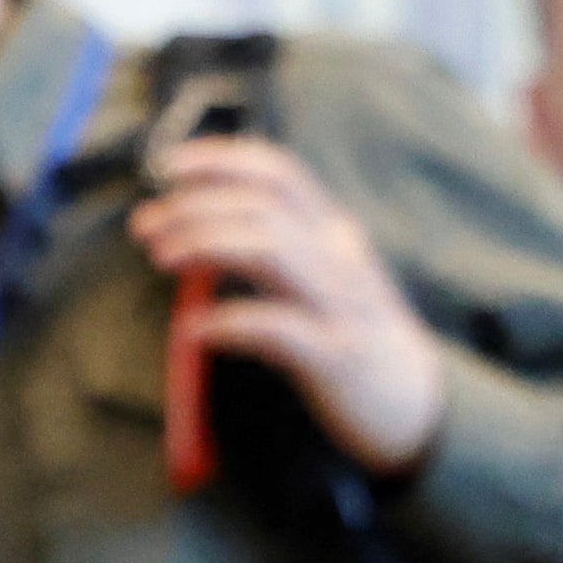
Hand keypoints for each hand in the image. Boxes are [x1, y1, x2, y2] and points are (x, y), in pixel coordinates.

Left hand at [130, 131, 449, 479]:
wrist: (415, 403)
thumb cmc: (350, 336)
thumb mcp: (320, 277)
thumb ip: (270, 247)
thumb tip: (192, 229)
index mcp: (332, 231)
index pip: (277, 172)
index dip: (222, 159)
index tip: (169, 164)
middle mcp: (338, 255)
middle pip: (262, 207)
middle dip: (196, 207)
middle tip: (146, 228)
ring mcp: (340, 303)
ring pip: (271, 250)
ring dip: (207, 245)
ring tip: (162, 258)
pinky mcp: (336, 356)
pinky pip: (278, 329)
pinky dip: (230, 323)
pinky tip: (195, 331)